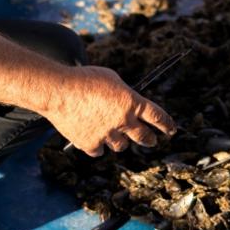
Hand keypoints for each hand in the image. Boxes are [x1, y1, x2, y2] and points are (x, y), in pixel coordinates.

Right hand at [49, 65, 177, 156]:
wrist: (58, 91)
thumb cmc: (83, 79)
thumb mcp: (110, 78)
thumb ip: (123, 94)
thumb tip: (127, 104)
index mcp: (131, 102)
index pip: (157, 116)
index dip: (166, 124)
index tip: (171, 129)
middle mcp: (123, 121)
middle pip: (144, 137)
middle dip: (149, 139)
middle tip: (151, 140)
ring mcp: (107, 135)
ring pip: (120, 145)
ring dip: (118, 140)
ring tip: (112, 132)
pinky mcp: (90, 144)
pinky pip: (100, 150)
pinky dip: (98, 145)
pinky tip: (93, 137)